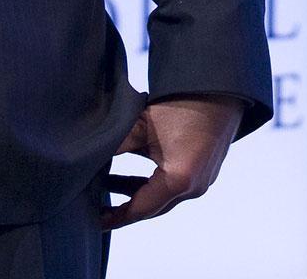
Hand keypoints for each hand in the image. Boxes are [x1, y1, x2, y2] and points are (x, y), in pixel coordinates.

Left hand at [103, 94, 244, 229]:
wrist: (219, 84)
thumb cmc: (183, 103)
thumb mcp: (141, 125)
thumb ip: (115, 146)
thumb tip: (88, 159)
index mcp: (178, 180)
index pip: (139, 209)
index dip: (115, 217)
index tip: (95, 222)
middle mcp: (194, 186)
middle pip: (152, 206)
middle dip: (124, 205)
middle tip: (97, 206)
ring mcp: (203, 178)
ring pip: (163, 195)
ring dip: (137, 190)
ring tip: (108, 182)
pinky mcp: (206, 167)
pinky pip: (175, 183)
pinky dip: (153, 180)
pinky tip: (135, 170)